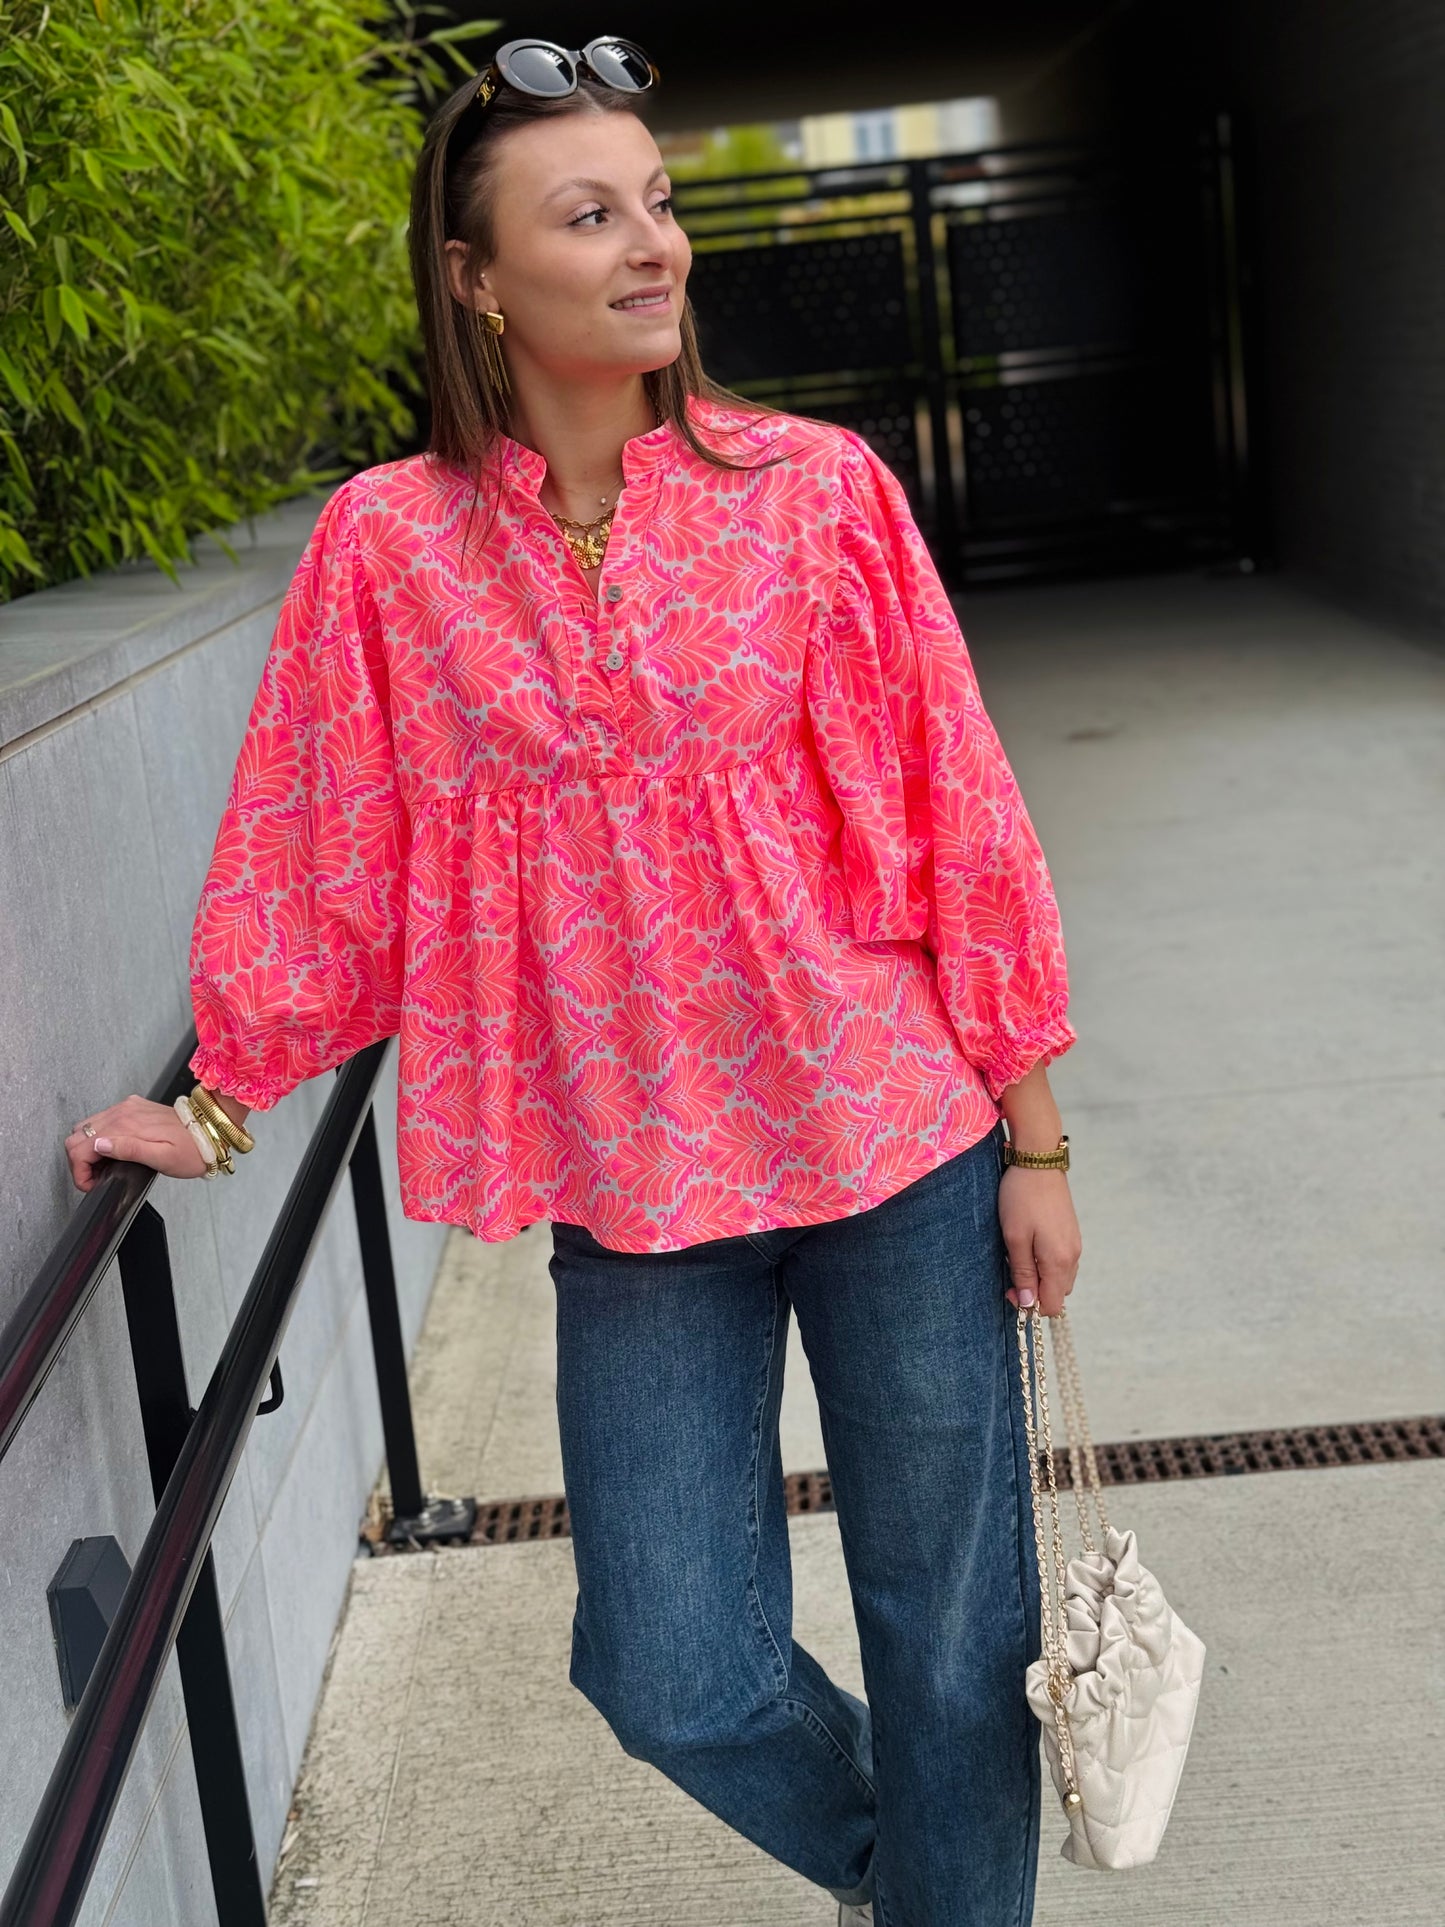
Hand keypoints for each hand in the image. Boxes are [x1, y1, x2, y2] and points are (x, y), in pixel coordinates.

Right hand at [64, 1095, 210, 1191]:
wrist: (210, 1131)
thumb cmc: (192, 1150)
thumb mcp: (162, 1158)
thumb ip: (128, 1150)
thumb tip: (99, 1145)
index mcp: (127, 1126)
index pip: (81, 1147)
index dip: (80, 1171)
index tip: (92, 1184)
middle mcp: (123, 1112)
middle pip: (78, 1135)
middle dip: (79, 1160)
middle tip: (96, 1177)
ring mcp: (127, 1108)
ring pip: (87, 1127)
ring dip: (88, 1149)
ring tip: (105, 1167)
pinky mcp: (133, 1107)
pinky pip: (103, 1120)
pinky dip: (99, 1137)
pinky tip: (113, 1150)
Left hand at [999, 1167, 1081, 1315]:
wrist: (1038, 1162)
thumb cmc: (1021, 1198)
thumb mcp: (1015, 1238)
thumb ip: (1023, 1273)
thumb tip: (1029, 1303)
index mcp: (1059, 1261)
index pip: (1052, 1305)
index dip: (1030, 1304)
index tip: (1009, 1289)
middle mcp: (1072, 1256)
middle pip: (1058, 1294)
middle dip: (1035, 1292)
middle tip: (1011, 1273)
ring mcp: (1074, 1244)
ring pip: (1061, 1278)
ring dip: (1041, 1278)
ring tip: (1019, 1257)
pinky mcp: (1072, 1234)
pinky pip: (1062, 1262)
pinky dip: (1047, 1264)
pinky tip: (1031, 1247)